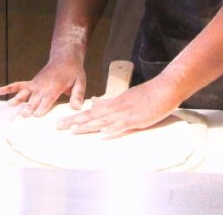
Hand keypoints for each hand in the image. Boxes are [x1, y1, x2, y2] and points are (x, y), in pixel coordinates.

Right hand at [0, 48, 86, 117]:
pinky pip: (19, 85)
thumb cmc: (73, 71)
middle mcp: (44, 84)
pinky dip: (9, 88)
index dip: (42, 106)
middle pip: (35, 97)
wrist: (64, 57)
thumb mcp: (80, 81)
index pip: (48, 97)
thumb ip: (78, 94)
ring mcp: (36, 83)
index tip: (36, 115)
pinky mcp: (32, 83)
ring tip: (10, 105)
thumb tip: (77, 107)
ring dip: (18, 99)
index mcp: (56, 85)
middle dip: (29, 106)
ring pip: (25, 92)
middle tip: (23, 115)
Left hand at [55, 78, 180, 134]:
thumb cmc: (147, 95)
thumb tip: (94, 103)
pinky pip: (123, 125)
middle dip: (74, 122)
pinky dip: (113, 129)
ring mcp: (126, 112)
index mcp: (113, 104)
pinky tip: (103, 134)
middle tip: (57, 126)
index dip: (75, 117)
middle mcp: (116, 107)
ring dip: (88, 125)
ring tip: (73, 130)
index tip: (61, 122)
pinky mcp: (137, 118)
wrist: (165, 88)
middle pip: (92, 116)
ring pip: (103, 120)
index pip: (90, 112)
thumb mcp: (125, 98)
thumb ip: (109, 103)